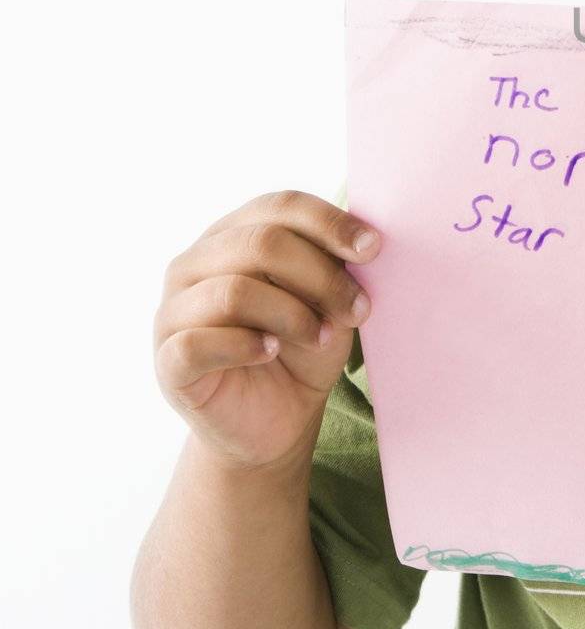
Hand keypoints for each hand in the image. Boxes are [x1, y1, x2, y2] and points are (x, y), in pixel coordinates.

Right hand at [153, 190, 382, 472]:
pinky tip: (271, 352)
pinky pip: (199, 342)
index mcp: (234, 234)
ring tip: (321, 338)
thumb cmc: (301, 348)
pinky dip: (245, 345)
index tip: (374, 249)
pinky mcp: (167, 360)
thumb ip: (334, 263)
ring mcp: (173, 311)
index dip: (329, 223)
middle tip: (358, 309)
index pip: (280, 206)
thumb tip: (363, 237)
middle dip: (321, 276)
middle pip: (262, 244)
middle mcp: (195, 264)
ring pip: (235, 291)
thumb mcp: (328, 299)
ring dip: (293, 314)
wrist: (276, 422)